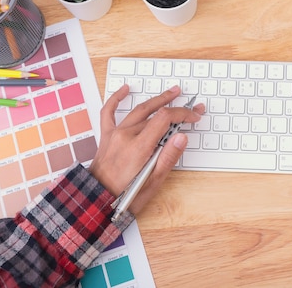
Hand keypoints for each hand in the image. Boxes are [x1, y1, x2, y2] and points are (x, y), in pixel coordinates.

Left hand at [90, 84, 204, 214]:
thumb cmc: (125, 196)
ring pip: (139, 110)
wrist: (97, 202)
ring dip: (157, 100)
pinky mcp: (107, 137)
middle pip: (155, 113)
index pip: (165, 119)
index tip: (194, 117)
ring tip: (172, 93)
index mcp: (138, 148)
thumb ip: (168, 157)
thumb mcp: (153, 183)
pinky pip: (108, 112)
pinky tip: (125, 90)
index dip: (183, 114)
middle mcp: (125, 136)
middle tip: (192, 105)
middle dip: (177, 107)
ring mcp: (115, 134)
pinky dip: (116, 99)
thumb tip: (182, 137)